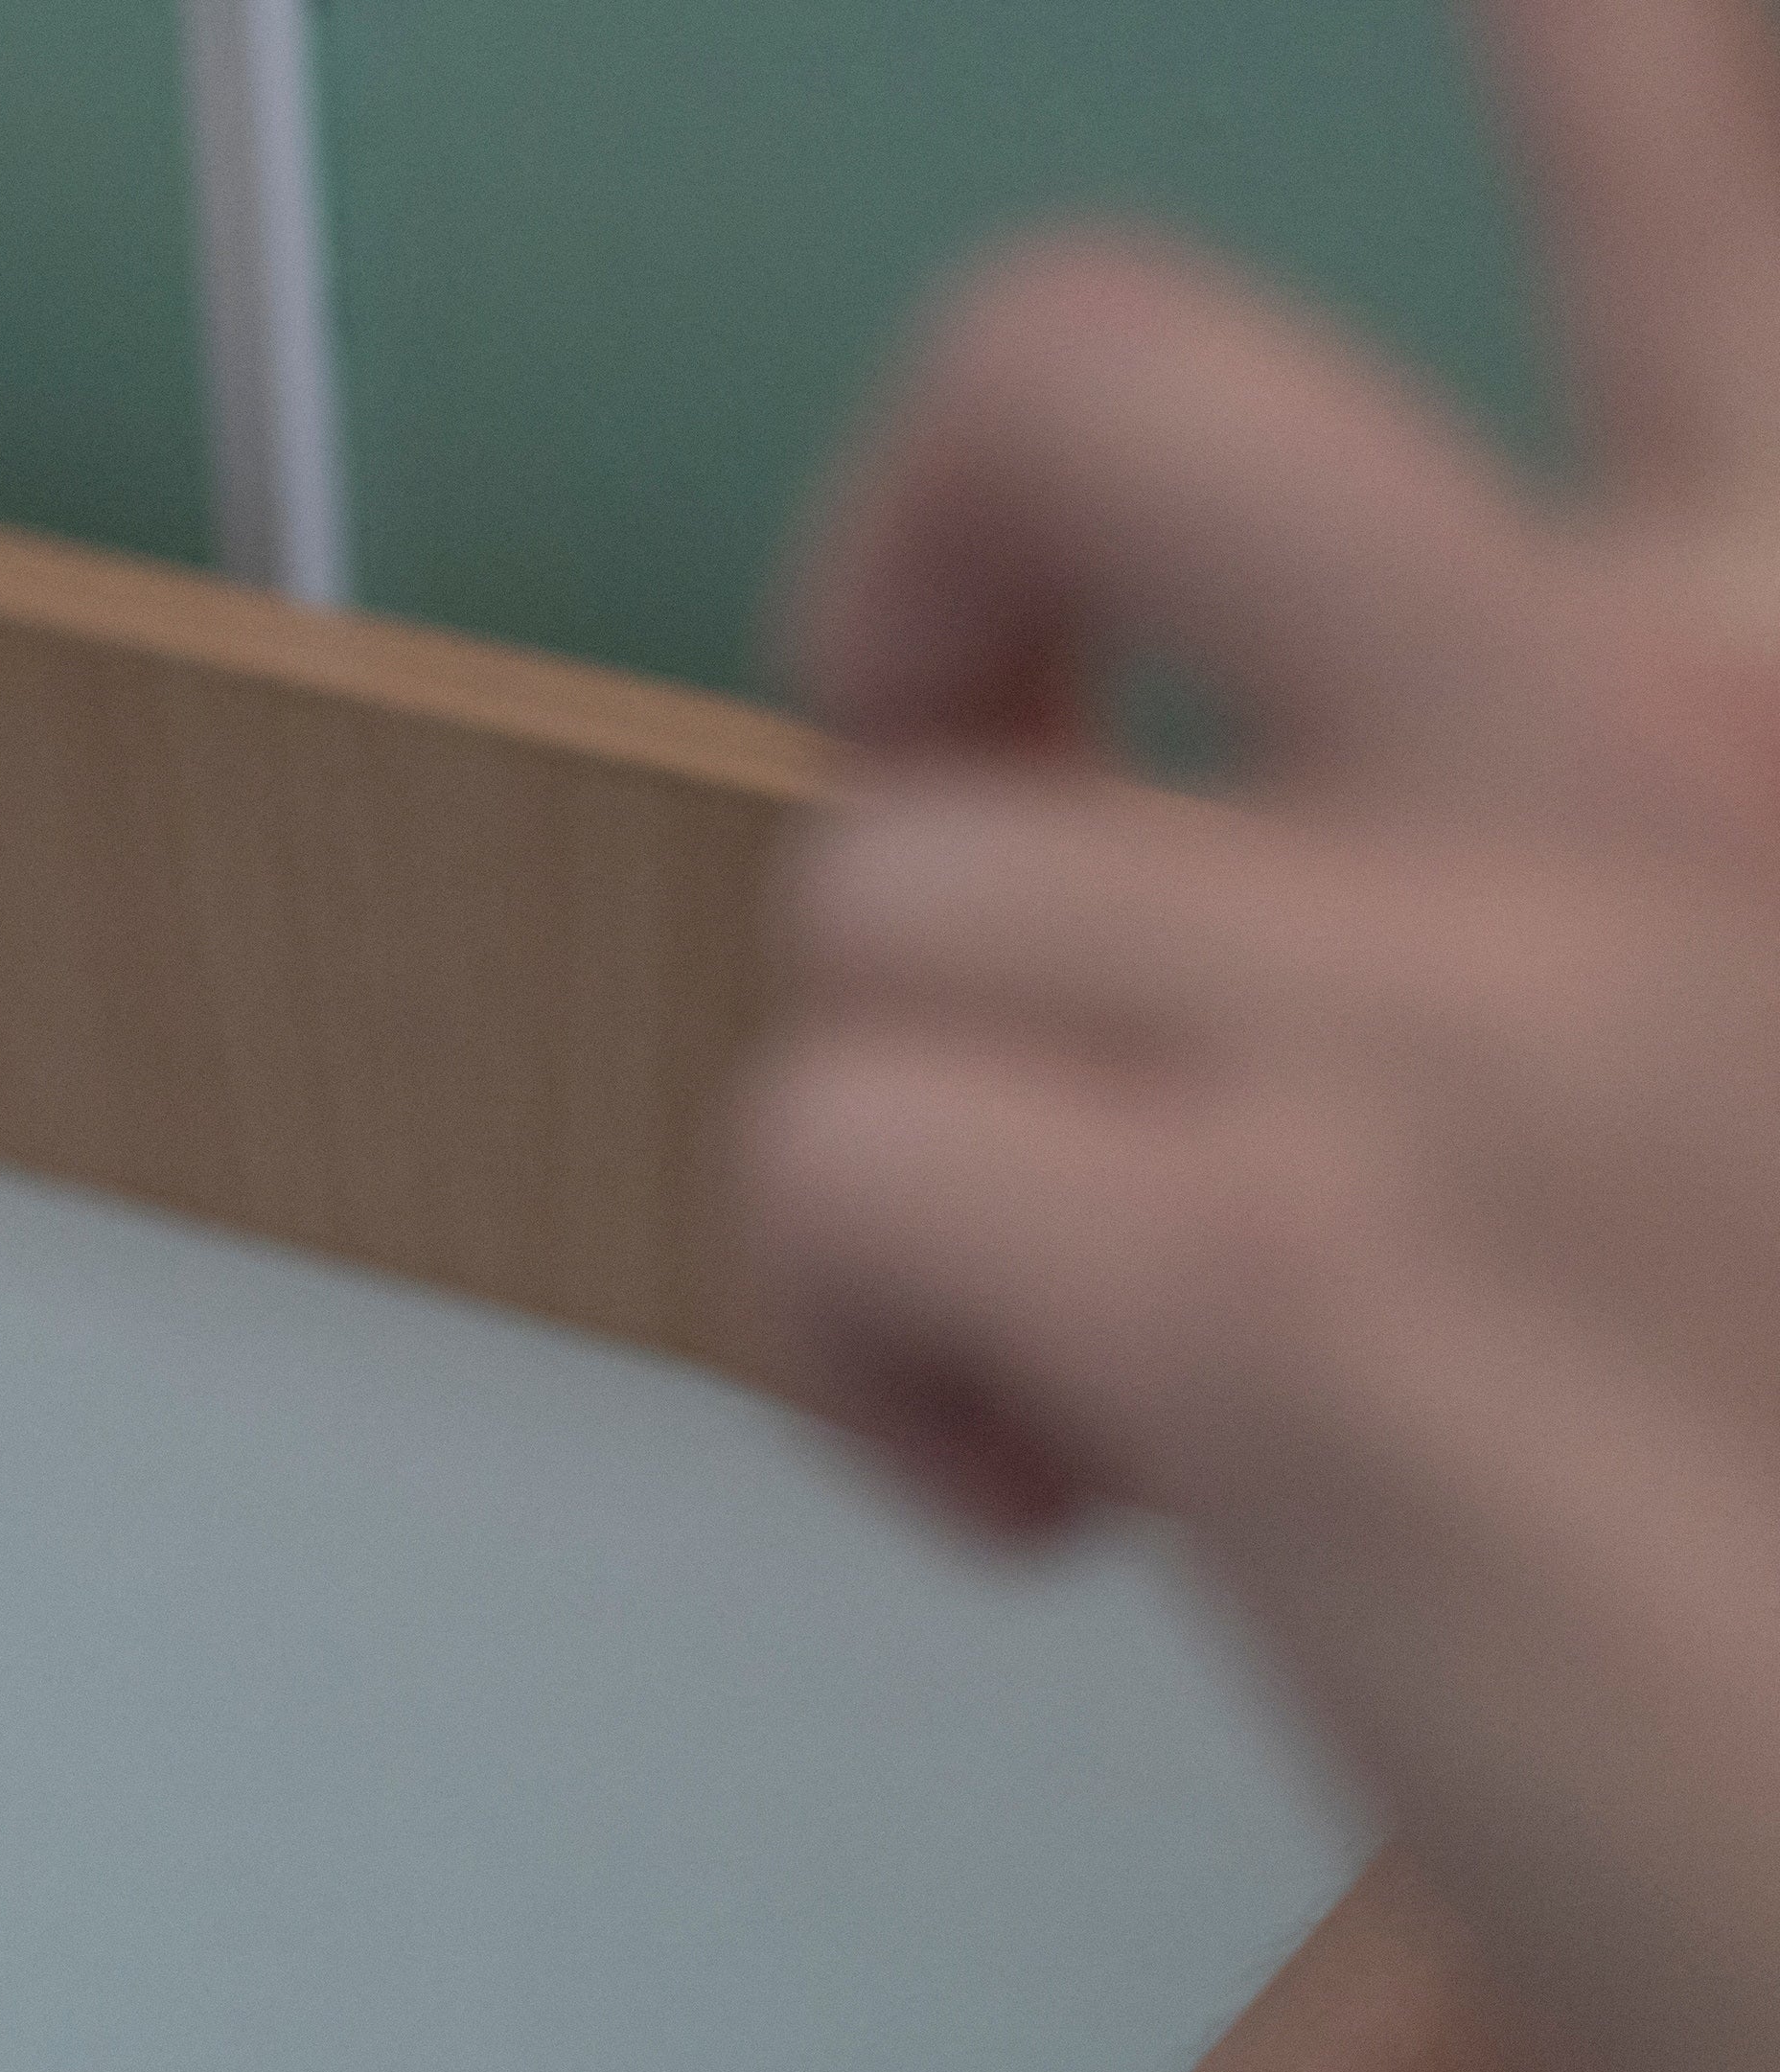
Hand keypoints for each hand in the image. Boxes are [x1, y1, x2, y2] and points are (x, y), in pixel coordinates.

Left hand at [739, 0, 1779, 2071]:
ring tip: (1099, 1320)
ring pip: (890, 877)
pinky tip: (1044, 1486)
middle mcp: (1709, 728)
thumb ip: (1685, 837)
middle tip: (965, 735)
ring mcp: (1469, 1004)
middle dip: (924, 531)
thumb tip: (1323, 807)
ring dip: (918, 1103)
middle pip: (1092, 357)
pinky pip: (825, 1149)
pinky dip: (847, 1336)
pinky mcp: (1265, 1294)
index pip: (1697, 92)